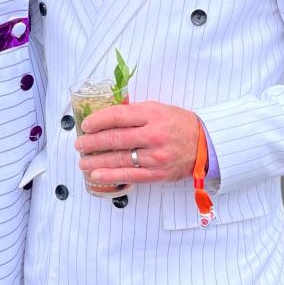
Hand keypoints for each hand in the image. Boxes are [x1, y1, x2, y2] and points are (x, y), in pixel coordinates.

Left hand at [76, 101, 199, 187]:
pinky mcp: (157, 173)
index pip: (117, 116)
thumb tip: (105, 116)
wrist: (204, 144)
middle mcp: (153, 135)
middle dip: (92, 142)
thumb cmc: (178, 124)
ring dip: (96, 161)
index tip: (86, 125)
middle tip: (79, 144)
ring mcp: (155, 156)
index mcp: (152, 115)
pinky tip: (96, 175)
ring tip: (82, 161)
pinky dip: (110, 175)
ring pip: (119, 159)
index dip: (97, 121)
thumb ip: (133, 112)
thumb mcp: (157, 109)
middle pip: (115, 139)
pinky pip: (129, 175)